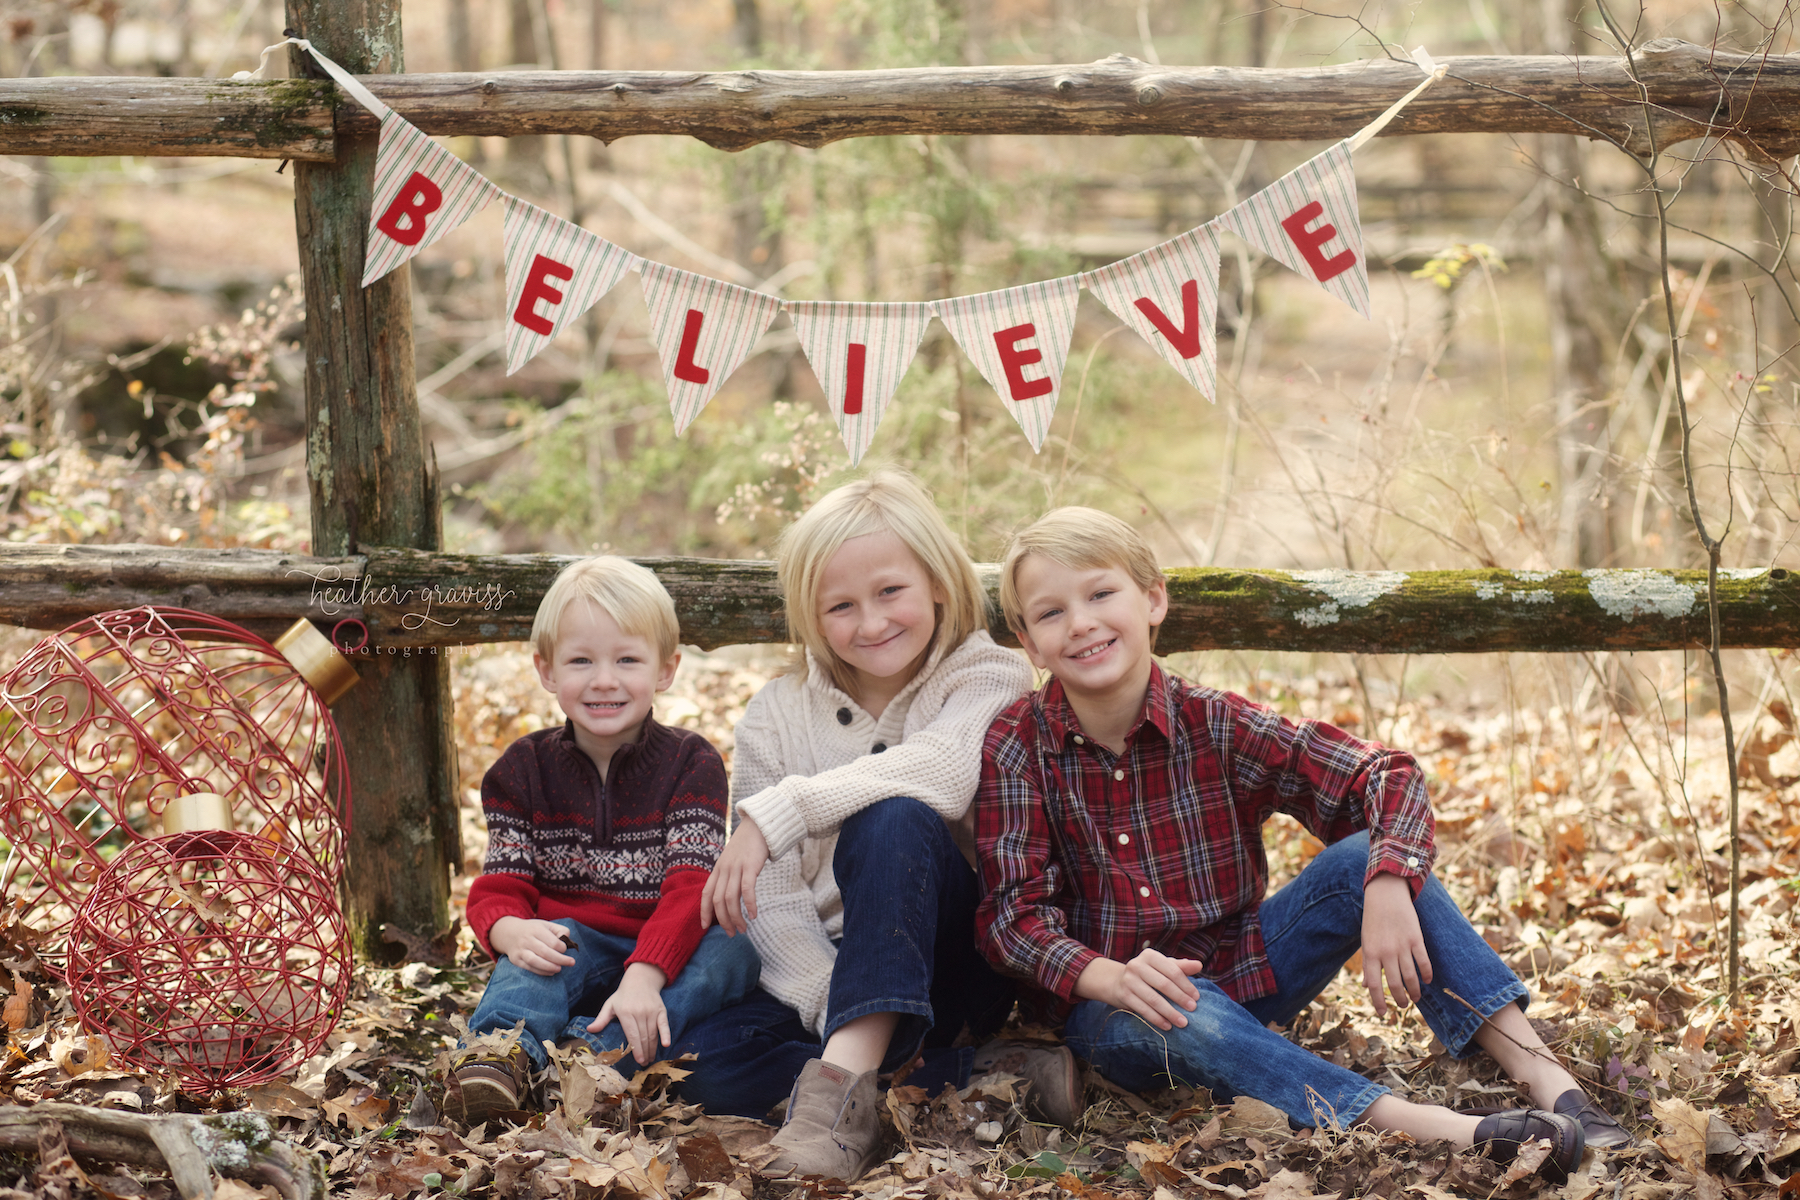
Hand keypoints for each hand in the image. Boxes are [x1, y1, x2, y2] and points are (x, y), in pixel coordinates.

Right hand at [489, 916, 575, 975]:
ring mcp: (520, 951)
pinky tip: (550, 972)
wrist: (509, 933)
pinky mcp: (516, 960)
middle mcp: (526, 940)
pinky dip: (541, 972)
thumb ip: (559, 930)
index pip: (552, 941)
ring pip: (535, 961)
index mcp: (536, 929)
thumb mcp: (546, 924)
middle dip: (560, 959)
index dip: (562, 947)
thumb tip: (566, 941)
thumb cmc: (533, 929)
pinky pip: (529, 968)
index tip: (565, 949)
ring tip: (559, 969)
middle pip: (545, 952)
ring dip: (549, 967)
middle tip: (571, 962)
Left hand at [589, 963, 669, 1064]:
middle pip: (643, 1037)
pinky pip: (664, 1024)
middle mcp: (639, 1012)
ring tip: (651, 1059)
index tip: (638, 1060)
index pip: (632, 1035)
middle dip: (644, 1052)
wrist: (640, 979)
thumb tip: (589, 1029)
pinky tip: (666, 1044)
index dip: (636, 1049)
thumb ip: (601, 1019)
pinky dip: (666, 1034)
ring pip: (653, 1033)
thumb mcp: (610, 1005)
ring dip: (653, 1048)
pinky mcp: (661, 1010)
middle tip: (644, 1063)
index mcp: (625, 1012)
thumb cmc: (623, 995)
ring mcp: (651, 1011)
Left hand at [700, 817, 768, 935]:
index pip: (706, 894)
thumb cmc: (748, 846)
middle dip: (723, 921)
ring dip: (736, 917)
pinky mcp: (750, 866)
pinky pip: (747, 889)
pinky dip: (749, 904)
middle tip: (731, 934)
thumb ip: (729, 875)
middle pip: (718, 901)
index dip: (704, 912)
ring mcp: (736, 868)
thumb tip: (729, 896)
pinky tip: (754, 915)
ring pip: (730, 898)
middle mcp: (724, 870)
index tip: (705, 927)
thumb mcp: (732, 860)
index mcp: (718, 870)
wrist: (759, 825)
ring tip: (743, 929)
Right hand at [1075, 949, 1205, 1030]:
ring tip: (1183, 1022)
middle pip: (1163, 984)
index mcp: (1150, 955)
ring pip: (1153, 999)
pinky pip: (1143, 1009)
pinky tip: (1167, 1025)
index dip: (1186, 984)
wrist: (1118, 982)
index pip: (1172, 970)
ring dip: (1170, 1012)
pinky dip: (1156, 1019)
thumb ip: (1181, 967)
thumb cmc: (1148, 974)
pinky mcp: (1123, 995)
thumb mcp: (1163, 967)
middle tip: (1193, 1009)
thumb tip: (1199, 965)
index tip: (1197, 997)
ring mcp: (1128, 980)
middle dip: (1180, 998)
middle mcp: (1137, 965)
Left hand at [1362, 871, 1431, 1017]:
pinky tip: (1427, 980)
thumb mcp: (1366, 941)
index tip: (1383, 1014)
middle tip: (1403, 1005)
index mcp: (1370, 953)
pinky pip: (1423, 962)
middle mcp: (1386, 952)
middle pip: (1394, 984)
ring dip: (1414, 991)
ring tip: (1415, 998)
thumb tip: (1367, 986)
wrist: (1385, 895)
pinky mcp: (1416, 938)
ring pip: (1410, 976)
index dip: (1378, 1002)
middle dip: (1400, 999)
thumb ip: (1369, 964)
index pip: (1374, 985)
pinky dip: (1426, 974)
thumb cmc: (1373, 920)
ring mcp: (1402, 945)